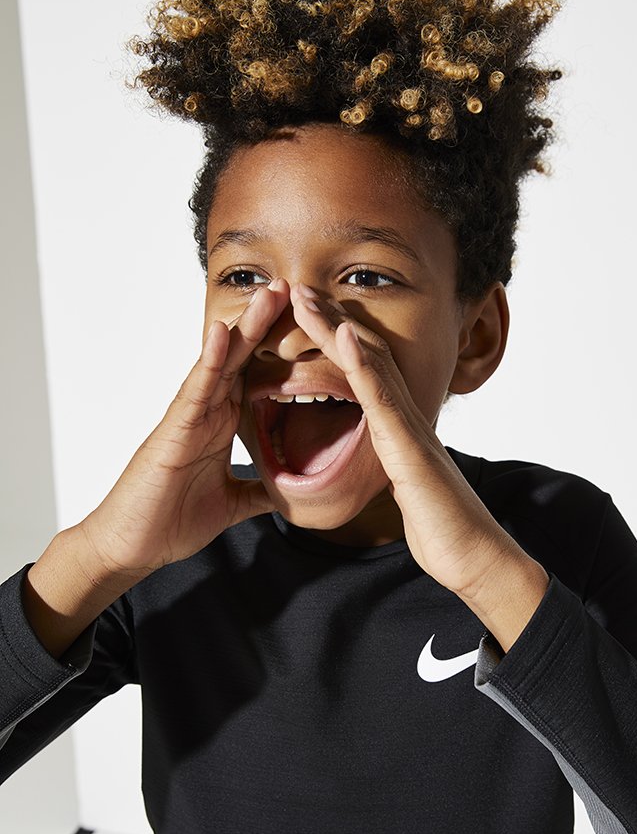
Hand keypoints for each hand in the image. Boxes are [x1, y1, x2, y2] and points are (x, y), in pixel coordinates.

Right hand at [78, 281, 288, 578]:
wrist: (130, 547)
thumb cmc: (170, 519)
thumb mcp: (234, 503)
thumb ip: (261, 490)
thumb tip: (292, 490)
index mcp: (222, 423)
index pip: (256, 376)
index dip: (281, 350)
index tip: (309, 324)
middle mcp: (206, 412)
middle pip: (242, 358)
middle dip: (267, 324)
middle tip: (294, 287)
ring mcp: (189, 417)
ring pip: (220, 363)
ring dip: (244, 328)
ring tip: (270, 295)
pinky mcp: (173, 430)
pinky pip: (194, 389)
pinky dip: (208, 361)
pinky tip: (222, 333)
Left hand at [290, 283, 540, 602]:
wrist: (475, 558)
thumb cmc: (445, 531)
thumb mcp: (411, 494)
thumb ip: (397, 472)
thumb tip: (389, 465)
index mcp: (399, 430)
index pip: (364, 374)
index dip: (336, 343)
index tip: (307, 318)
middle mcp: (407, 419)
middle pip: (366, 356)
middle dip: (330, 321)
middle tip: (299, 289)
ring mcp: (410, 429)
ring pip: (371, 366)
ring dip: (336, 328)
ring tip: (307, 297)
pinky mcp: (410, 449)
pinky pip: (382, 400)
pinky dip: (362, 365)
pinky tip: (343, 338)